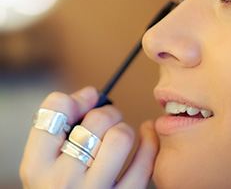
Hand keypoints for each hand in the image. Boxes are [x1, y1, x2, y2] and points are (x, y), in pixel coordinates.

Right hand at [19, 86, 158, 188]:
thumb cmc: (59, 186)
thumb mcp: (44, 161)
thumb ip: (61, 125)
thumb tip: (90, 93)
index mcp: (38, 166)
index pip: (55, 110)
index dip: (75, 99)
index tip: (87, 102)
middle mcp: (63, 180)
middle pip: (96, 120)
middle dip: (108, 113)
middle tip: (109, 119)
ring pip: (120, 136)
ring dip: (124, 129)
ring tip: (119, 135)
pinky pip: (144, 163)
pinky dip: (149, 142)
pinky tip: (146, 136)